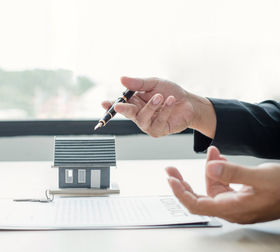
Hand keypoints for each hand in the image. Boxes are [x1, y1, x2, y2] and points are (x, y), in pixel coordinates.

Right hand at [101, 77, 215, 137]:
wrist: (189, 102)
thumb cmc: (169, 92)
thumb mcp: (153, 83)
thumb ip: (138, 83)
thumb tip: (122, 79)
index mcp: (134, 103)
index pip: (119, 105)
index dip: (109, 106)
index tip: (103, 103)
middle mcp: (138, 114)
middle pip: (127, 114)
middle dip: (123, 110)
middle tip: (120, 106)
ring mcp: (147, 124)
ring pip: (143, 118)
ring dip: (151, 106)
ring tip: (160, 96)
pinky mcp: (158, 131)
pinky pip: (158, 122)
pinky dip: (165, 110)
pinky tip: (171, 101)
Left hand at [166, 146, 279, 223]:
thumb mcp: (261, 176)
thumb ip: (234, 172)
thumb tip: (210, 167)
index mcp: (233, 208)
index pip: (197, 205)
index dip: (181, 193)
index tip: (170, 179)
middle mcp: (231, 208)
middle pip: (199, 198)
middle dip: (183, 182)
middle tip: (170, 169)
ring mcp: (236, 202)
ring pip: (212, 187)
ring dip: (209, 169)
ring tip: (213, 151)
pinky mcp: (241, 196)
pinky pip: (223, 184)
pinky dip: (220, 170)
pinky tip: (221, 158)